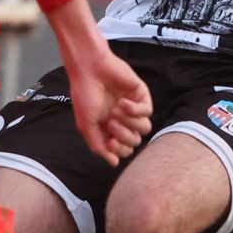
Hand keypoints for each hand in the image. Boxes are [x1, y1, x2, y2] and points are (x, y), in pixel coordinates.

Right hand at [44, 0, 153, 164]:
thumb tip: (114, 163)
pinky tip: (122, 102)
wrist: (89, 69)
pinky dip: (134, 109)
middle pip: (136, 141)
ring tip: (116, 110)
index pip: (125, 150)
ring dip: (129, 122)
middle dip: (124, 135)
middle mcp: (124, 120)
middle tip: (111, 122)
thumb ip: (99, 146)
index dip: (119, 149)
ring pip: (145, 128)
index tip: (109, 141)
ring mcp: (134, 107)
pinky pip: (147, 111)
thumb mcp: (87, 125)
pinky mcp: (141, 95)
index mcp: (110, 129)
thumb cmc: (85, 95)